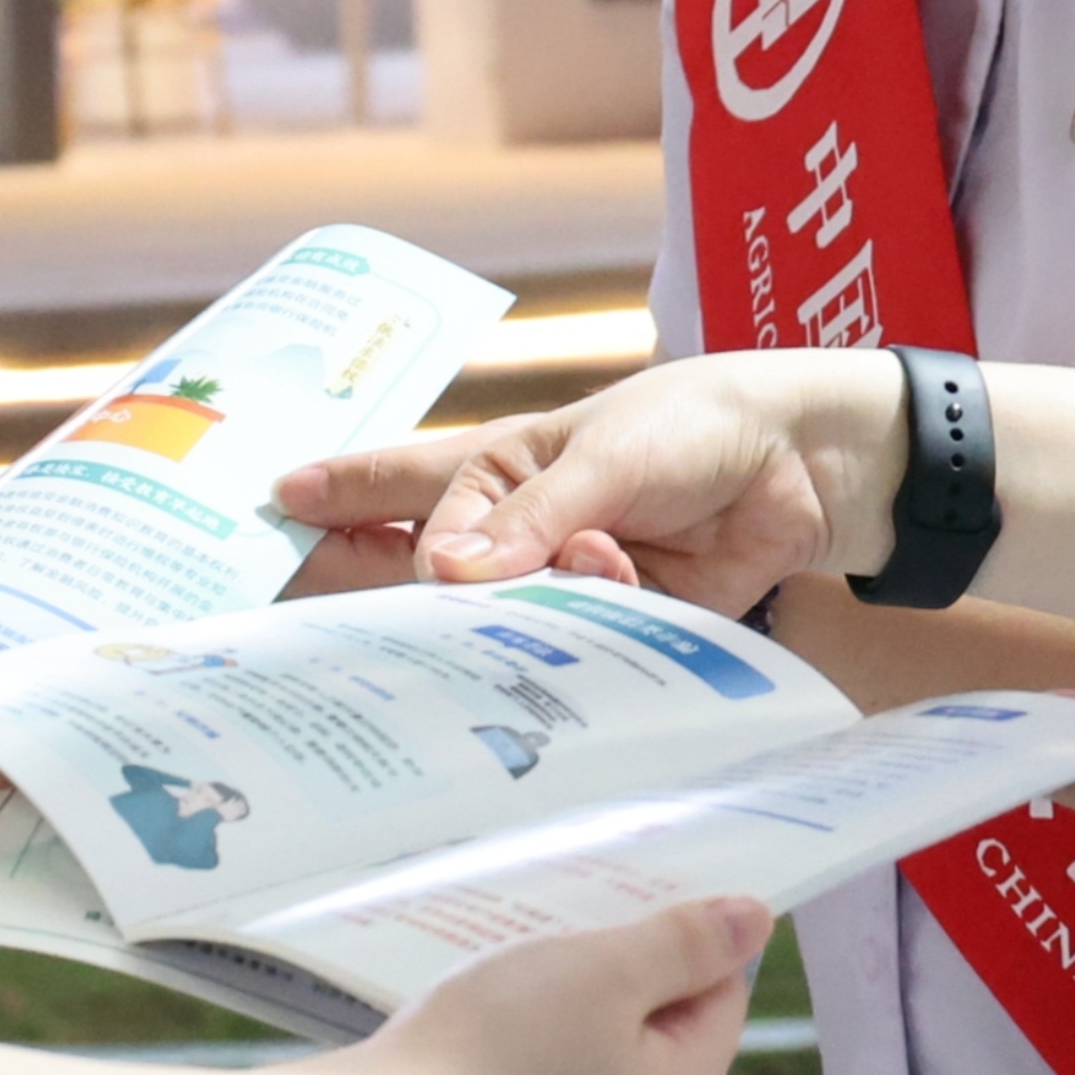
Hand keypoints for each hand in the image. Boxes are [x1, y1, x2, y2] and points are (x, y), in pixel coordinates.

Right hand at [278, 352, 901, 612]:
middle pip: (422, 571)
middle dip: (381, 592)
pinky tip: (619, 581)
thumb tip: (448, 572)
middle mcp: (511, 533)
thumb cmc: (695, 424)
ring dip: (523, 606)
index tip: (267, 513)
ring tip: (584, 559)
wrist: (806, 463)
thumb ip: (531, 519)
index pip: (395, 486)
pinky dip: (591, 627)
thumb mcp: (606, 455)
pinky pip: (573, 651)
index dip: (332, 503)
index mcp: (494, 468)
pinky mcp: (614, 630)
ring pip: (498, 621)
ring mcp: (559, 585)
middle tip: (320, 626)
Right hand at [321, 900, 759, 1074]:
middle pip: (641, 1053)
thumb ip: (681, 944)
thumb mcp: (598, 971)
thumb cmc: (496, 1048)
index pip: (718, 1006)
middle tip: (556, 938)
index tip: (638, 903)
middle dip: (609, 993)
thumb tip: (755, 922)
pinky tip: (449, 1062)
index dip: (689, 946)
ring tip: (492, 994)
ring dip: (547, 1044)